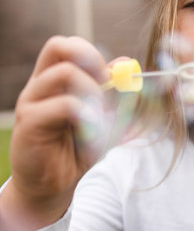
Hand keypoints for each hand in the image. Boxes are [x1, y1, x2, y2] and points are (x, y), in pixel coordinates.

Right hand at [0, 36, 108, 230]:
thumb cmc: (78, 148)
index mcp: (52, 80)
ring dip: (94, 91)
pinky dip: (88, 115)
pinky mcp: (30, 124)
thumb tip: (127, 62)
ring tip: (101, 116)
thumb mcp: (105, 116)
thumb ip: (115, 91)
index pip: (64, 45)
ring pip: (64, 73)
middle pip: (58, 47)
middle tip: (106, 88)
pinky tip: (93, 131)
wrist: (54, 185)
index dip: (90, 52)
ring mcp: (31, 103)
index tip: (109, 76)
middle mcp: (38, 86)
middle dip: (92, 62)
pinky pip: (64, 105)